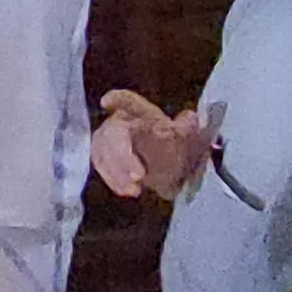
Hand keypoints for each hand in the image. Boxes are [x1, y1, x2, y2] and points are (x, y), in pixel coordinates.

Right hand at [90, 88, 208, 197]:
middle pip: (112, 133)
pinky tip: (128, 191)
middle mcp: (122, 122)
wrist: (172, 170)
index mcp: (143, 113)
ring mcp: (109, 140)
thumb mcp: (188, 137)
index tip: (106, 102)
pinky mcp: (104, 158)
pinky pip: (101, 166)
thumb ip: (188, 128)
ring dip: (117, 172)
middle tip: (139, 175)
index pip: (128, 101)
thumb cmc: (176, 147)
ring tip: (135, 189)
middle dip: (122, 155)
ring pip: (102, 151)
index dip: (116, 100)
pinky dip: (114, 180)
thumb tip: (190, 118)